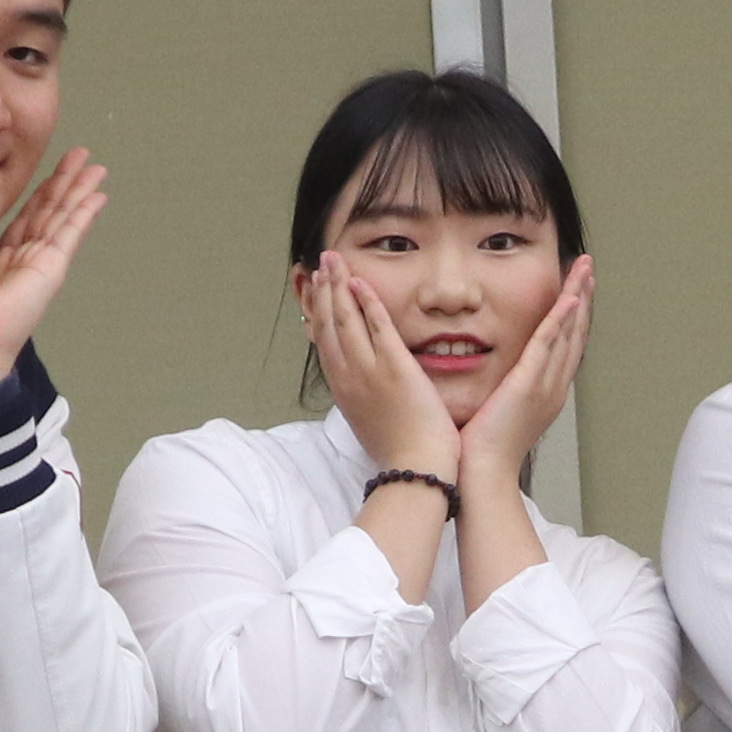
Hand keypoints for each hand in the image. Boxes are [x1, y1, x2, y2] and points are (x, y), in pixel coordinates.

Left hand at [0, 148, 106, 397]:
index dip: (39, 192)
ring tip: (96, 166)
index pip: (25, 218)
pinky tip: (98, 195)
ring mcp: (40, 266)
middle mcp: (24, 261)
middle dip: (64, 182)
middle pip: (49, 212)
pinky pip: (69, 235)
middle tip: (81, 155)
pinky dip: (84, 214)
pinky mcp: (49, 271)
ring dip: (79, 191)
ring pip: (62, 218)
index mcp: (0, 260)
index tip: (52, 169)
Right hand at [303, 258, 463, 485]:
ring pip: (345, 319)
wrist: (415, 471)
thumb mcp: (370, 421)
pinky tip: (360, 280)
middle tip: (320, 262)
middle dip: (322, 289)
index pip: (324, 342)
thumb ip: (365, 396)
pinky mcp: (395, 368)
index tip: (315, 290)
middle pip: (327, 324)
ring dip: (337, 285)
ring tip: (333, 259)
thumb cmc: (400, 451)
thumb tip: (364, 386)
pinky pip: (378, 325)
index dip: (317, 312)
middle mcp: (349, 377)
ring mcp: (370, 371)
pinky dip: (367, 300)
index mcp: (343, 390)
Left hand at [460, 255, 592, 499]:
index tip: (575, 289)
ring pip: (567, 332)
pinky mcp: (528, 384)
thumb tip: (489, 379)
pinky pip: (548, 343)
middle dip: (582, 298)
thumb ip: (499, 392)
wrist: (482, 475)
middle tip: (587, 268)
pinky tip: (571, 296)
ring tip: (584, 269)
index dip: (572, 316)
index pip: (563, 346)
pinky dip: (561, 319)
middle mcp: (553, 387)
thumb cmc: (481, 453)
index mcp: (546, 394)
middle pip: (574, 334)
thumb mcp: (496, 414)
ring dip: (578, 297)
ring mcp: (545, 385)